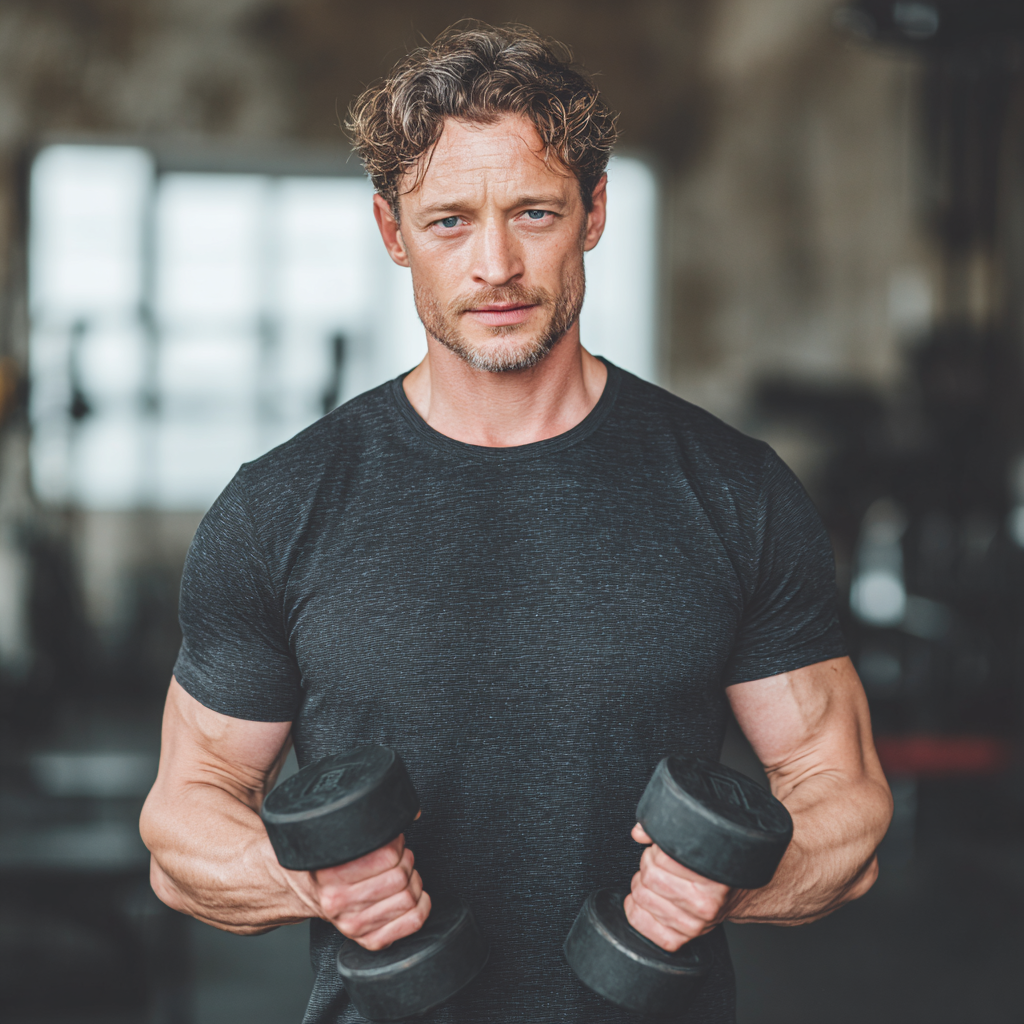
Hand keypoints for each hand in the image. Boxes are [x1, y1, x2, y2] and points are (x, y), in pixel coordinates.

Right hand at [285, 833, 430, 949]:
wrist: (311, 893)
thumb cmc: (330, 864)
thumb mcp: (338, 843)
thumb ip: (366, 829)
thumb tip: (411, 813)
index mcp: (330, 875)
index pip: (387, 855)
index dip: (396, 844)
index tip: (393, 842)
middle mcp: (339, 903)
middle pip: (400, 877)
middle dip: (406, 861)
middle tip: (399, 857)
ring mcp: (354, 925)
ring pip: (409, 898)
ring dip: (414, 881)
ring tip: (403, 874)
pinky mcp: (369, 939)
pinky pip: (412, 922)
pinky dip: (422, 906)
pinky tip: (413, 895)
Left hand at [623, 823, 740, 951]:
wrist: (732, 897)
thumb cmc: (712, 867)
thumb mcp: (699, 845)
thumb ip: (668, 834)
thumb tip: (639, 832)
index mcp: (713, 878)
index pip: (663, 857)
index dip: (656, 849)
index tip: (661, 850)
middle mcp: (705, 904)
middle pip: (650, 876)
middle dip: (647, 864)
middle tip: (655, 862)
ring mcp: (693, 925)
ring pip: (642, 897)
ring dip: (640, 883)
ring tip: (653, 879)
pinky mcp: (680, 939)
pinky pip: (640, 922)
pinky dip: (634, 908)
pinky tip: (645, 899)